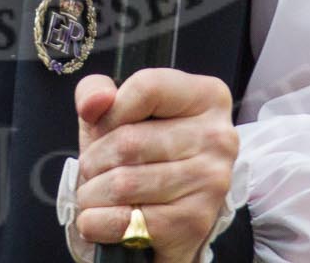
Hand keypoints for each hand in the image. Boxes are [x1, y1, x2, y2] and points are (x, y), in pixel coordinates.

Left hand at [71, 69, 237, 262]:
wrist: (165, 216)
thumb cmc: (141, 152)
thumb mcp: (117, 111)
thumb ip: (96, 91)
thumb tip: (92, 104)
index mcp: (207, 97)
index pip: (146, 88)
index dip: (110, 111)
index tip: (102, 128)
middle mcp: (218, 137)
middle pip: (129, 140)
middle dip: (94, 160)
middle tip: (91, 170)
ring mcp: (210, 182)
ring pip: (124, 183)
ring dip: (92, 193)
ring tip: (94, 194)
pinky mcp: (194, 223)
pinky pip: (126, 222)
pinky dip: (97, 223)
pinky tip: (99, 219)